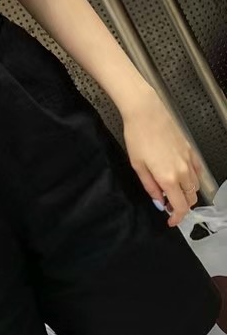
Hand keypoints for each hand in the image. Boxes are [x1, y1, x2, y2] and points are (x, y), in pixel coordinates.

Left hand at [121, 87, 202, 226]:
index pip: (180, 207)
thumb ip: (150, 186)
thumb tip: (159, 201)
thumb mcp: (137, 166)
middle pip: (191, 199)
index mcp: (169, 178)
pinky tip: (182, 177)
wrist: (146, 113)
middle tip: (168, 205)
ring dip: (187, 194)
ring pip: (195, 186)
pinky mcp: (190, 150)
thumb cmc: (137, 137)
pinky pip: (197, 171)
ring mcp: (189, 160)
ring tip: (172, 191)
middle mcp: (183, 172)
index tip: (170, 221)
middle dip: (181, 206)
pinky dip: (193, 179)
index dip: (177, 218)